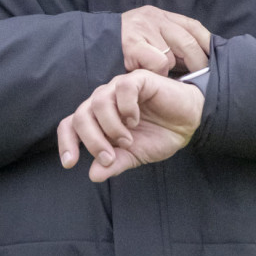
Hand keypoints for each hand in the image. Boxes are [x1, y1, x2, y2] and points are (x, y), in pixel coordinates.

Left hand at [58, 69, 203, 181]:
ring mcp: (119, 88)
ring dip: (111, 127)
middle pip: (80, 116)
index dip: (66, 143)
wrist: (190, 123)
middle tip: (109, 158)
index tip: (71, 163)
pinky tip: (136, 120)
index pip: (70, 125)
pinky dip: (126, 108)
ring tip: (128, 140)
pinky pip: (122, 89)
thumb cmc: (160, 135)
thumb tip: (93, 175)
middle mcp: (104, 101)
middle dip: (92, 141)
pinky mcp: (138, 80)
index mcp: (98, 119)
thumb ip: (115, 164)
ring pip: (98, 102)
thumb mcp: (135, 156)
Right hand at [121, 6, 210, 76]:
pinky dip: (155, 73)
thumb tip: (197, 61)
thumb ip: (171, 45)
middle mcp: (153, 18)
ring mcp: (142, 29)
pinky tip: (144, 73)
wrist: (89, 43)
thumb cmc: (122, 46)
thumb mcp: (149, 36)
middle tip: (202, 80)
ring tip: (157, 75)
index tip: (217, 58)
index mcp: (160, 15)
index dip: (207, 42)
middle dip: (198, 63)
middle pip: (188, 41)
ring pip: (171, 58)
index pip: (192, 26)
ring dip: (167, 72)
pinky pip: (158, 63)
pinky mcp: (131, 44)